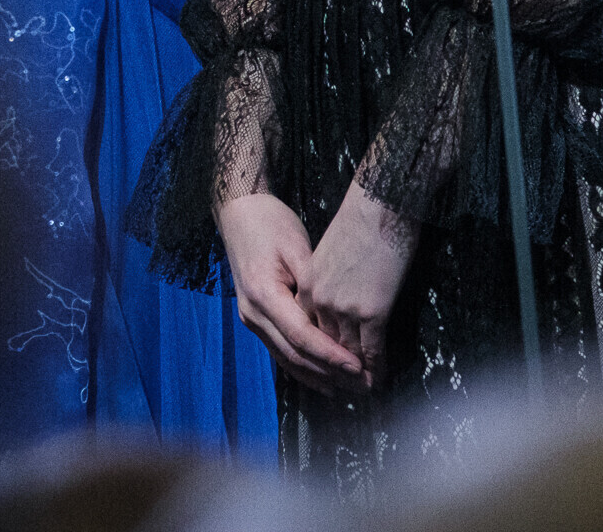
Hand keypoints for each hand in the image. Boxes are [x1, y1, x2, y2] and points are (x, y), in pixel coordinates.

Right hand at [216, 193, 364, 394]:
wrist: (240, 214)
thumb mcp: (297, 247)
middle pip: (294, 355)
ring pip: (286, 359)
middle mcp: (253, 313)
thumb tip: (339, 317)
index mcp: (264, 294)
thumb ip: (315, 285)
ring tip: (348, 389)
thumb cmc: (271, 224)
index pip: (302, 336)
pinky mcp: (255, 319)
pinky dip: (303, 367)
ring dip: (318, 377)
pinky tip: (323, 379)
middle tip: (362, 385)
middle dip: (330, 374)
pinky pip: (280, 351)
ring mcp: (251, 319)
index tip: (358, 367)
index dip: (331, 355)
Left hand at [297, 182, 415, 394]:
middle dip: (333, 372)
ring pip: (346, 354)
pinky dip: (377, 368)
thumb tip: (335, 299)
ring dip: (355, 376)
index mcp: (307, 284)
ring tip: (365, 390)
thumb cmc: (359, 219)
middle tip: (346, 390)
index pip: (306, 329)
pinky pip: (371, 351)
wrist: (379, 202)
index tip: (326, 368)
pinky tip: (382, 377)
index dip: (317, 353)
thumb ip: (326, 279)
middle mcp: (318, 301)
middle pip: (322, 347)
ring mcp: (343, 308)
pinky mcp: (371, 312)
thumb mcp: (329, 251)